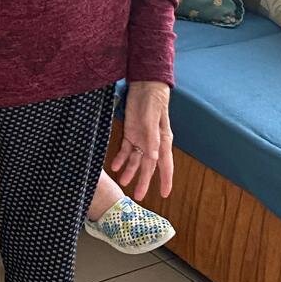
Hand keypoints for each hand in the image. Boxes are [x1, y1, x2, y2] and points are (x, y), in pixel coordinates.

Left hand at [111, 81, 172, 202]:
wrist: (145, 85)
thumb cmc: (153, 101)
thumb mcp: (152, 119)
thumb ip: (153, 139)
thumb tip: (154, 159)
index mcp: (163, 141)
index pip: (165, 164)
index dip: (165, 180)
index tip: (165, 194)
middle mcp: (153, 143)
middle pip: (148, 166)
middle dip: (144, 181)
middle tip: (138, 196)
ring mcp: (141, 138)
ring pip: (136, 160)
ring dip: (129, 171)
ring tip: (122, 182)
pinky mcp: (131, 132)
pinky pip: (126, 149)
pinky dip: (120, 158)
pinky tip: (114, 166)